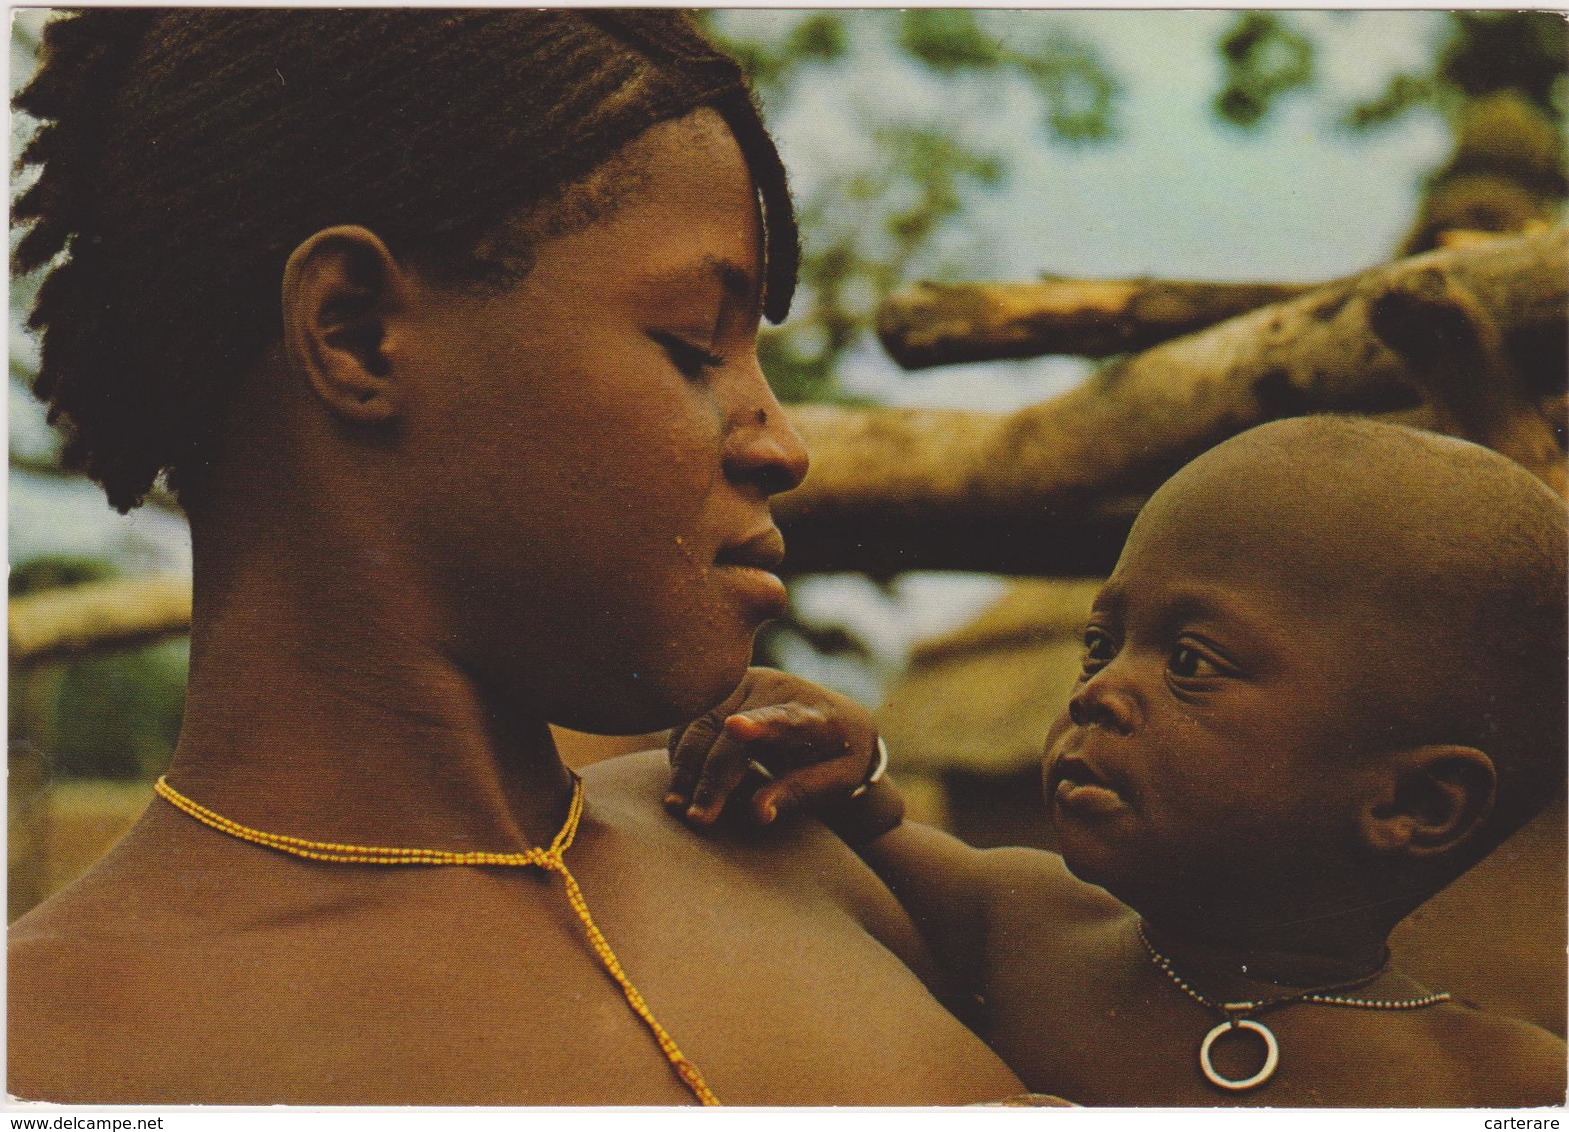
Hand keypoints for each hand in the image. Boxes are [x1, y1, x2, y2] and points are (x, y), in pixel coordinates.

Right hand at [666, 667, 881, 827]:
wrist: (838, 721)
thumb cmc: (837, 757)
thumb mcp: (836, 781)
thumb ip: (799, 793)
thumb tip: (757, 814)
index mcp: (812, 713)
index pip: (784, 718)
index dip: (759, 724)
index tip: (736, 728)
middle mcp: (773, 689)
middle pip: (726, 728)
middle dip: (707, 776)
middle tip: (697, 818)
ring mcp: (745, 685)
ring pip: (699, 722)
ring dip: (685, 765)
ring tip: (678, 806)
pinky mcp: (724, 690)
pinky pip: (690, 720)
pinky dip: (680, 753)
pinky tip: (682, 783)